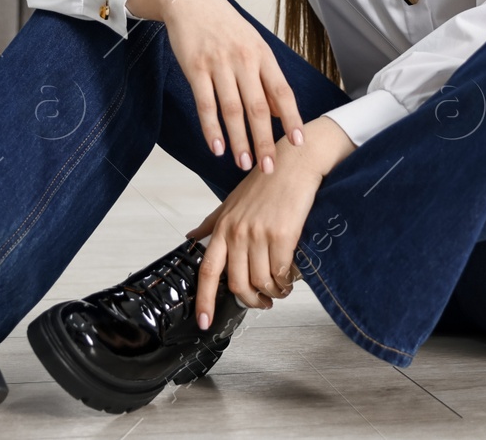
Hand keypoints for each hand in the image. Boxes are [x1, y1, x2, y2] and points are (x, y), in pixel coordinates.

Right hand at [128, 0, 304, 173]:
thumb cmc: (225, 25)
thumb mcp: (253, 45)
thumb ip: (266, 78)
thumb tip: (281, 113)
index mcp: (262, 54)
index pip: (282, 92)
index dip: (292, 119)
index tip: (298, 143)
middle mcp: (243, 60)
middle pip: (258, 107)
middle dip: (265, 141)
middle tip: (269, 168)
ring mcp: (218, 64)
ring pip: (232, 110)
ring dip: (239, 141)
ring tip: (244, 163)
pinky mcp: (195, 68)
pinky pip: (205, 104)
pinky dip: (211, 128)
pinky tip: (216, 147)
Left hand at [187, 115, 357, 327]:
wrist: (294, 163)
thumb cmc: (264, 182)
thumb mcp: (231, 202)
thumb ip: (211, 223)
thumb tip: (191, 237)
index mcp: (223, 228)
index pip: (207, 271)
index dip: (204, 300)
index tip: (204, 322)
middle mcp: (238, 233)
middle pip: (238, 284)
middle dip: (251, 301)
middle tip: (262, 303)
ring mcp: (259, 234)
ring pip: (261, 281)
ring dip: (273, 293)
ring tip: (280, 290)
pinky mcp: (283, 235)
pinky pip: (281, 272)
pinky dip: (286, 282)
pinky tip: (290, 278)